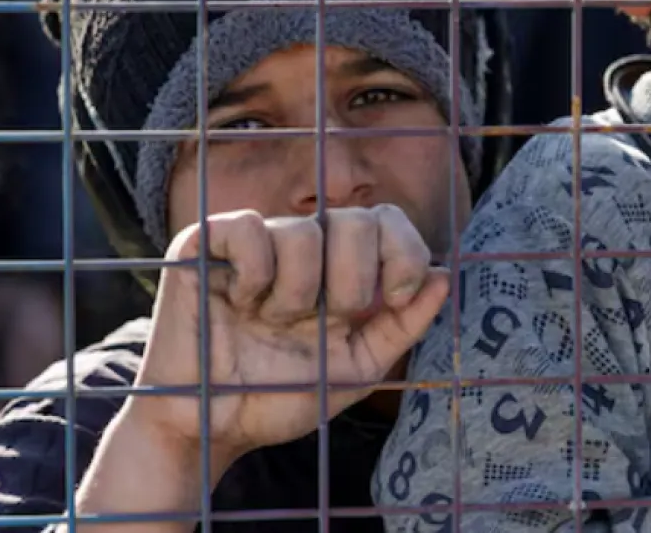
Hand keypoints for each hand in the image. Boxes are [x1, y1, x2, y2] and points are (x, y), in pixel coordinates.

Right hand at [127, 205, 448, 470]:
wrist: (211, 428)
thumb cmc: (278, 397)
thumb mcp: (357, 368)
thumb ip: (404, 325)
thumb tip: (445, 277)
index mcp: (342, 268)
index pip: (388, 221)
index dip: (405, 252)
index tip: (397, 298)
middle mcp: (303, 245)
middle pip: (357, 221)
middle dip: (354, 281)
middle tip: (326, 319)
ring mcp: (256, 241)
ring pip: (305, 233)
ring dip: (297, 293)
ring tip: (272, 321)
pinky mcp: (205, 243)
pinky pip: (251, 229)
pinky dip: (254, 274)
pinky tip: (240, 302)